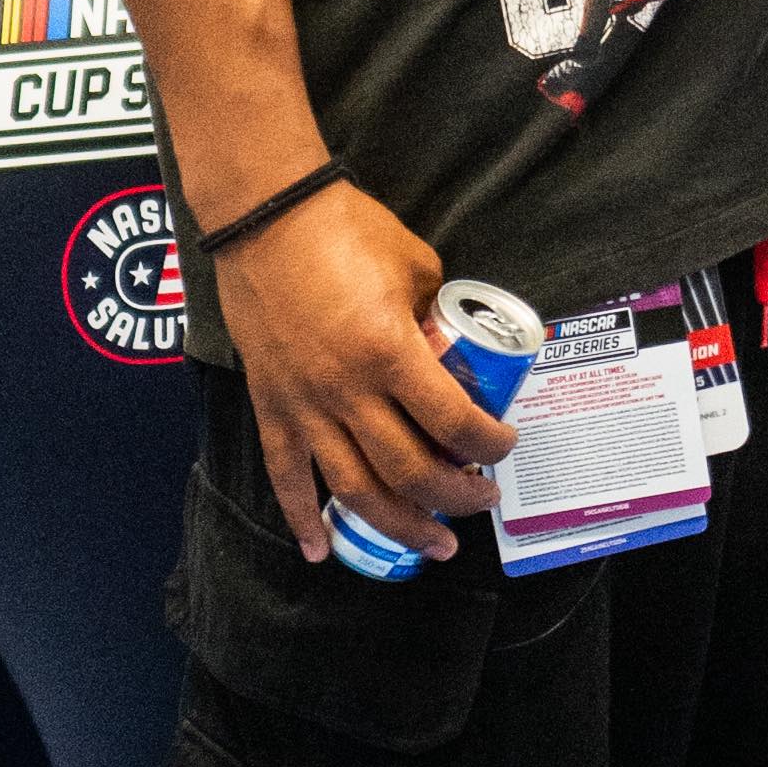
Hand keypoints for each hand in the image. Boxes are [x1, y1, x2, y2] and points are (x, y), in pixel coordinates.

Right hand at [220, 180, 516, 561]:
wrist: (264, 216)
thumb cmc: (345, 228)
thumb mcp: (416, 265)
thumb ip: (436, 315)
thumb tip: (454, 349)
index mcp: (390, 352)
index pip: (454, 424)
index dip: (489, 446)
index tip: (503, 445)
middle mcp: (347, 391)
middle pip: (411, 471)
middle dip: (455, 498)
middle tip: (480, 501)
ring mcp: (305, 404)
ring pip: (354, 489)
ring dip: (398, 525)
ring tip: (432, 547)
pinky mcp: (271, 405)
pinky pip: (285, 475)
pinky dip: (300, 518)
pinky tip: (318, 551)